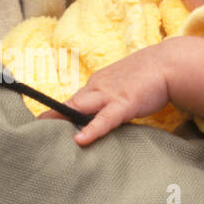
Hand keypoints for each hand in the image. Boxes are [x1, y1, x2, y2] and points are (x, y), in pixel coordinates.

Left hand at [36, 44, 170, 145]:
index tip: (43, 121)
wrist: (169, 63)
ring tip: (43, 130)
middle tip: (34, 125)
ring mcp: (110, 95)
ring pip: (81, 107)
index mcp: (98, 84)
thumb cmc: (149, 76)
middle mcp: (99, 87)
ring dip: (63, 119)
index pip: (76, 100)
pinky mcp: (125, 103)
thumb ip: (111, 98)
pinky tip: (80, 139)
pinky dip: (92, 129)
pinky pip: (105, 119)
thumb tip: (103, 113)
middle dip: (53, 115)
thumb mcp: (124, 85)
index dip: (60, 112)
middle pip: (71, 103)